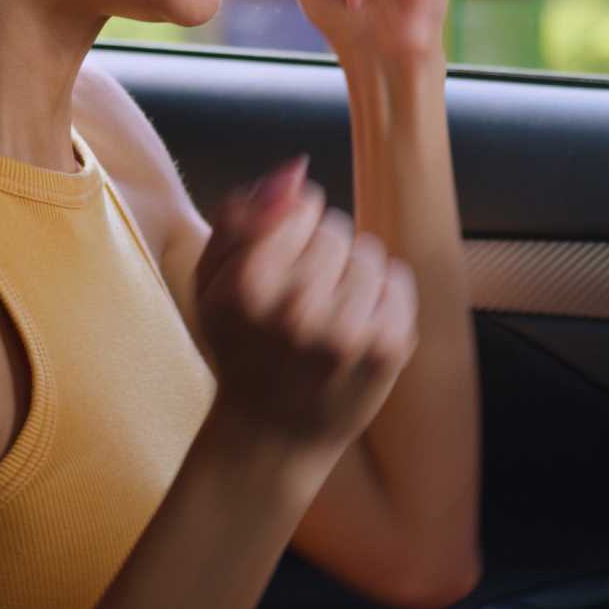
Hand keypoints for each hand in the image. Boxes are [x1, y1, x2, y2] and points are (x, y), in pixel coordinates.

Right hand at [194, 157, 417, 465]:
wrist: (271, 436)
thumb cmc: (240, 348)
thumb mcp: (210, 281)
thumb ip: (239, 215)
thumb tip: (296, 172)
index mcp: (249, 284)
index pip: (303, 204)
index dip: (291, 232)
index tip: (277, 270)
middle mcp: (298, 307)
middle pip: (338, 229)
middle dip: (321, 257)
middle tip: (299, 303)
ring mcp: (348, 331)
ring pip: (370, 254)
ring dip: (352, 279)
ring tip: (326, 320)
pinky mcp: (388, 349)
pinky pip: (398, 282)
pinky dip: (381, 301)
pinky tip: (354, 333)